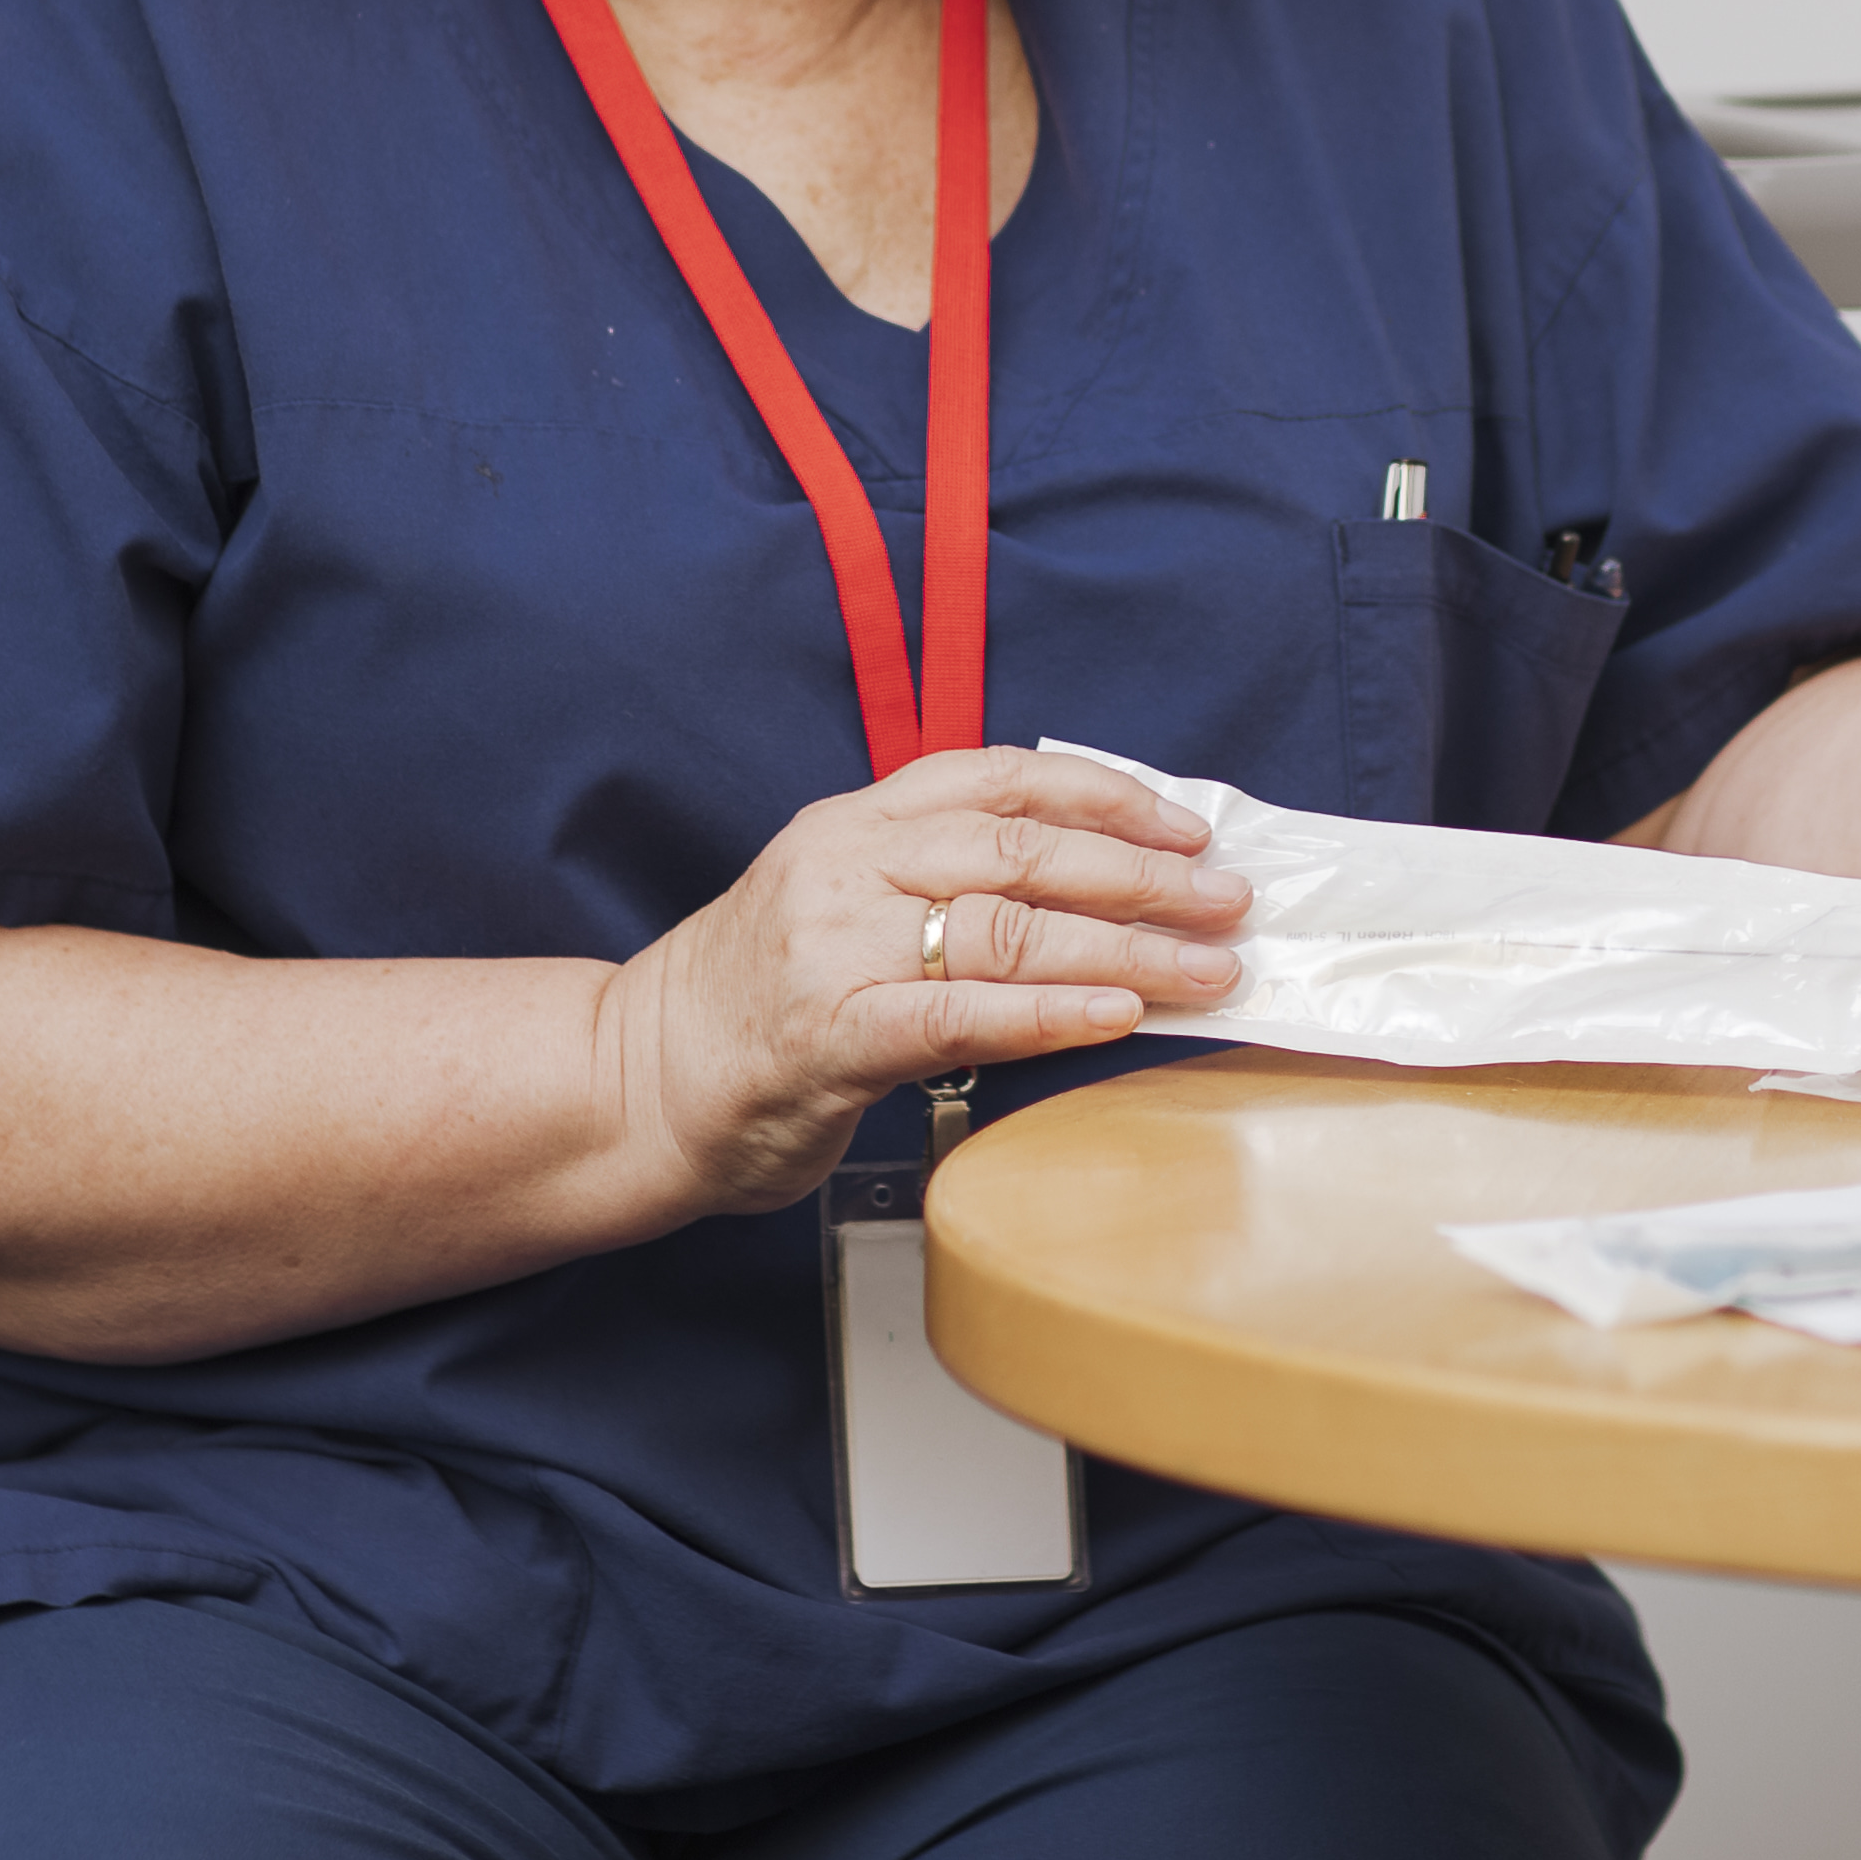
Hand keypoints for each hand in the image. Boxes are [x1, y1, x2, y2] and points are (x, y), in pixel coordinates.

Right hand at [594, 745, 1253, 1212]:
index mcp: (856, 824)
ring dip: (1124, 950)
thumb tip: (1092, 893)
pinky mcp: (829, 1035)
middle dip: (1142, 875)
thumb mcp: (842, 905)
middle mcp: (847, 867)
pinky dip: (1051, 1013)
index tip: (1188, 827)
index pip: (1001, 779)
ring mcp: (834, 949)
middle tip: (1226, 901)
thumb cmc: (758, 1005)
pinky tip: (1116, 1017)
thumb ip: (939, 884)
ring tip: (1204, 971)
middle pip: (1022, 850)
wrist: (634, 1080)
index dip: (1107, 795)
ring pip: (1006, 928)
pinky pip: (961, 1014)